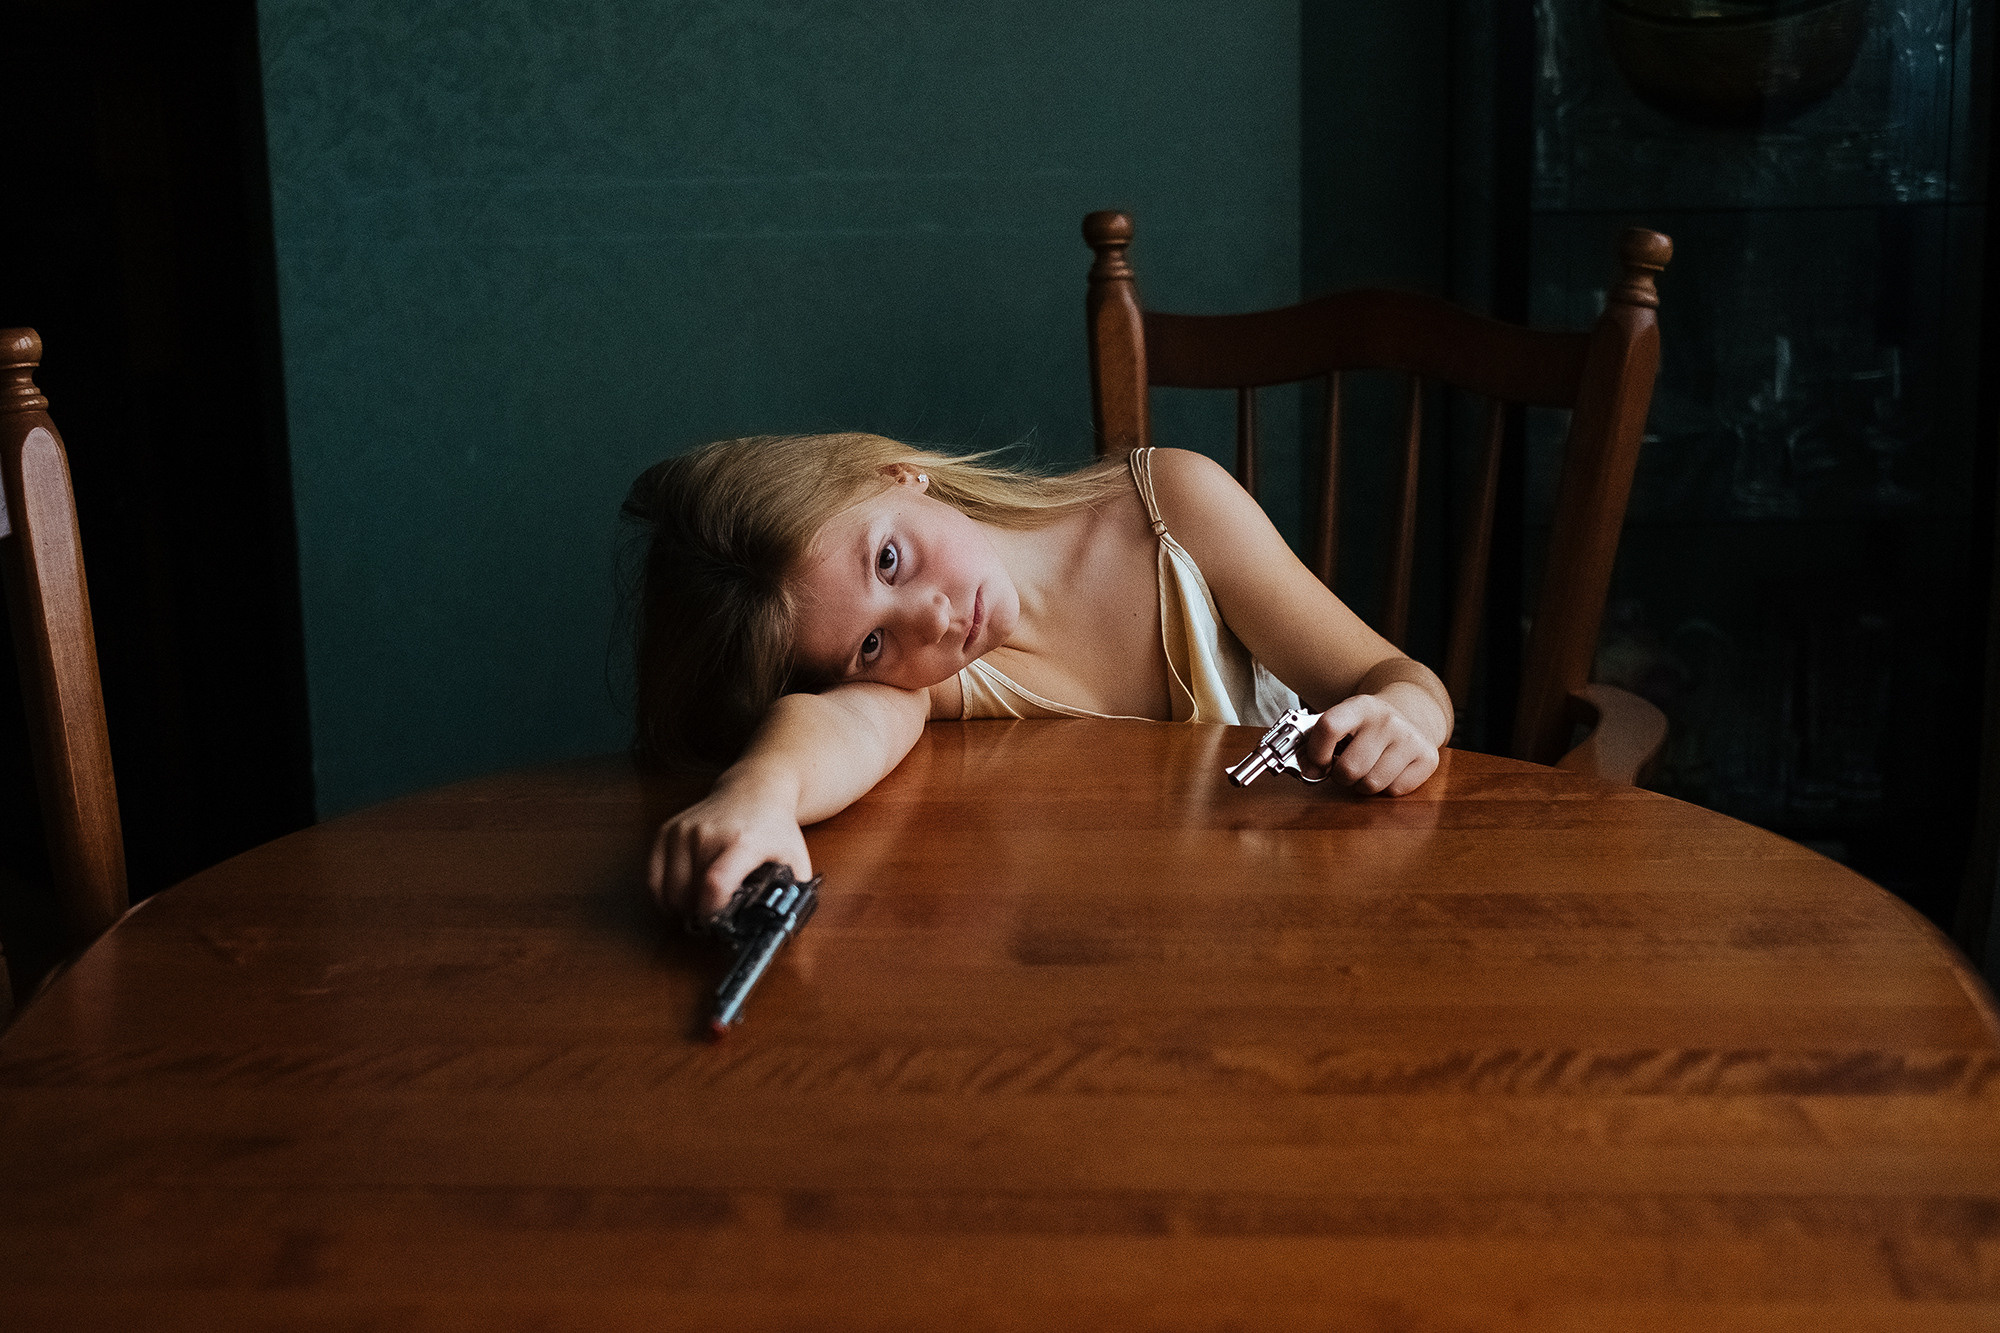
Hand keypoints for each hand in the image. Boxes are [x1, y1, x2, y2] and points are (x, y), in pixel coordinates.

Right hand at [648, 772, 810, 924]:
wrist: (754, 789)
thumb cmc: (773, 827)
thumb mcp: (796, 859)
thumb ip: (793, 893)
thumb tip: (784, 923)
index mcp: (741, 841)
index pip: (715, 883)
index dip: (711, 911)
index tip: (718, 922)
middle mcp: (707, 834)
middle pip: (687, 893)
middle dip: (697, 914)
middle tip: (712, 917)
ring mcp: (684, 831)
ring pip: (667, 889)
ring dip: (680, 906)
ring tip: (698, 905)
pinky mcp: (667, 831)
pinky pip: (653, 876)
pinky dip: (663, 893)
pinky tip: (680, 895)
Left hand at [1296, 693, 1438, 795]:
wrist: (1410, 712)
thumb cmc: (1367, 725)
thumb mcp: (1344, 720)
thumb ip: (1321, 740)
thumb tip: (1306, 769)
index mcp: (1360, 706)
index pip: (1329, 727)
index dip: (1316, 753)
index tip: (1316, 763)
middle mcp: (1387, 720)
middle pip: (1349, 768)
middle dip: (1341, 776)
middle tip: (1346, 767)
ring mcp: (1410, 738)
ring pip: (1371, 784)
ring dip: (1362, 785)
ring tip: (1367, 769)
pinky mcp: (1427, 758)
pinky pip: (1394, 791)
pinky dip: (1386, 788)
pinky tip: (1388, 771)